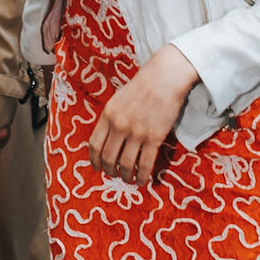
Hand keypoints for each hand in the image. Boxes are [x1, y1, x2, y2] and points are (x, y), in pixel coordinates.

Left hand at [87, 43, 196, 187]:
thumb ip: (111, 118)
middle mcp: (119, 125)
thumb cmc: (142, 86)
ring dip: (125, 176)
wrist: (164, 78)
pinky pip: (145, 164)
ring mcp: (136, 133)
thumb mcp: (117, 99)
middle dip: (110, 171)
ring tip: (128, 179)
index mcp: (108, 115)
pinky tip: (143, 181)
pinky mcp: (154, 137)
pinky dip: (142, 176)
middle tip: (113, 174)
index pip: (94, 144)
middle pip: (108, 157)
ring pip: (126, 164)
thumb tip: (108, 138)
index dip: (94, 160)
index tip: (97, 168)